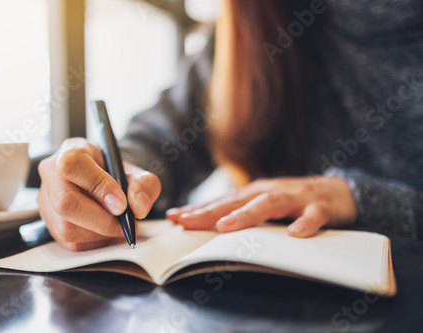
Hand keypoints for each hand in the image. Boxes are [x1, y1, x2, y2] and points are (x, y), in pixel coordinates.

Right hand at [37, 138, 160, 250]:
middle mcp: (52, 174)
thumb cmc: (116, 175)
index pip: (73, 165)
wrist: (105, 182)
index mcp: (71, 151)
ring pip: (66, 228)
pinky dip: (94, 241)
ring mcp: (46, 200)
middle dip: (101, 220)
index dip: (98, 186)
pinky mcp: (50, 223)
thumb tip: (138, 207)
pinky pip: (70, 242)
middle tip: (124, 223)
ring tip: (117, 225)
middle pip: (65, 203)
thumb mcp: (136, 172)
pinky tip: (105, 230)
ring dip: (99, 233)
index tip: (121, 203)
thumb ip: (144, 184)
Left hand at [166, 176, 356, 236]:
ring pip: (269, 205)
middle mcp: (270, 191)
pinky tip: (295, 234)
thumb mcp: (264, 206)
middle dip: (209, 211)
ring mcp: (295, 197)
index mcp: (254, 193)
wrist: (337, 191)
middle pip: (237, 201)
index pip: (222, 202)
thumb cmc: (293, 201)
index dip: (197, 209)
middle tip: (185, 221)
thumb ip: (242, 213)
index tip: (173, 217)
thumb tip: (209, 226)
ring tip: (225, 226)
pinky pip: (313, 215)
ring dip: (246, 215)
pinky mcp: (320, 206)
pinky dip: (305, 223)